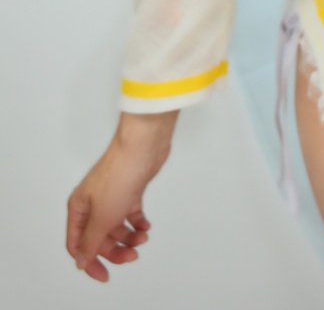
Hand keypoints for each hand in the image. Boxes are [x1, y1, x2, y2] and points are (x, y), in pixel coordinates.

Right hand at [66, 116, 174, 282]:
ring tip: (143, 236)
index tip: (105, 275)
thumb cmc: (119, 175)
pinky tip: (146, 225)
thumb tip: (81, 261)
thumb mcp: (102, 218)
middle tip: (132, 255)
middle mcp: (92, 202)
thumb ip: (90, 242)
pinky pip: (130, 213)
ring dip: (130, 236)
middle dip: (116, 249)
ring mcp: (111, 195)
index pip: (77, 244)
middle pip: (99, 237)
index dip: (89, 262)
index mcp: (78, 208)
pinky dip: (138, 222)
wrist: (142, 148)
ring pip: (117, 227)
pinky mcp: (129, 189)